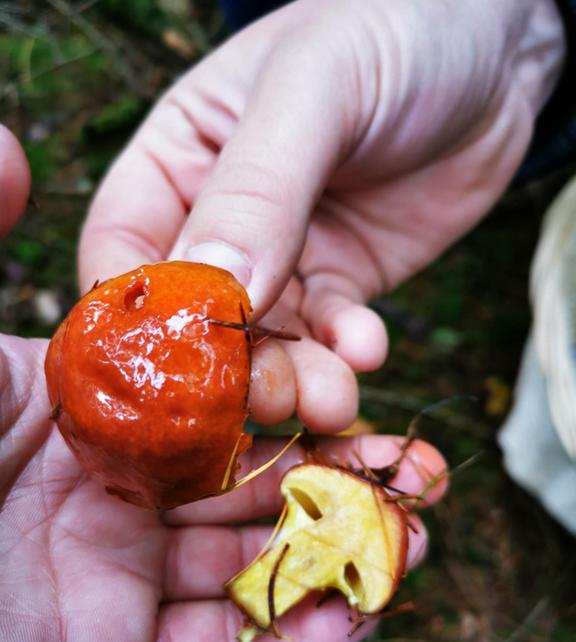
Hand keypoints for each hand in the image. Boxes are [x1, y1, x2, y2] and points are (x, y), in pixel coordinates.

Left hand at [1, 337, 444, 641]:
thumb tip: (12, 145)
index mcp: (88, 413)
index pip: (210, 390)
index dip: (289, 383)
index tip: (362, 376)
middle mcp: (114, 487)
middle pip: (248, 477)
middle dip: (340, 475)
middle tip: (418, 468)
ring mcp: (120, 574)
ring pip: (248, 562)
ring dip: (334, 554)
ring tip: (416, 541)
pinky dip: (289, 636)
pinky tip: (360, 615)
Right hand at [79, 0, 563, 432]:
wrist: (495, 50)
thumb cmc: (392, 28)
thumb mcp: (315, 88)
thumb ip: (258, 189)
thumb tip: (213, 289)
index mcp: (178, 158)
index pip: (126, 247)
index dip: (142, 313)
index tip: (170, 364)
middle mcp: (219, 217)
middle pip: (198, 316)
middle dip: (231, 367)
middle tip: (269, 397)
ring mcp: (282, 255)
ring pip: (266, 341)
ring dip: (295, 379)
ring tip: (331, 397)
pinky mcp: (341, 281)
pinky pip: (330, 335)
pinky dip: (346, 353)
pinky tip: (367, 347)